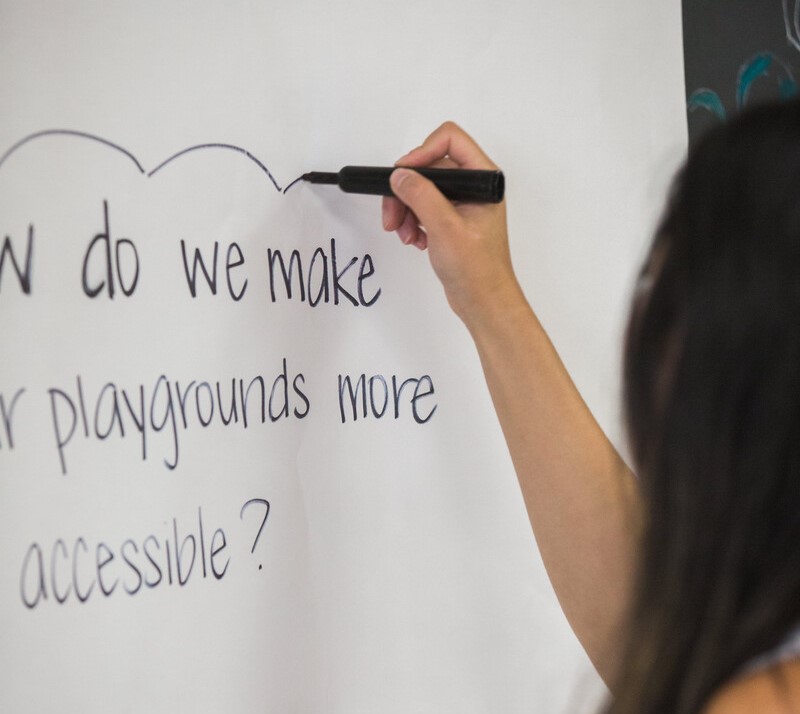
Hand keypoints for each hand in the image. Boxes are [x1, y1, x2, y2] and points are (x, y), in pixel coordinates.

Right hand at [382, 122, 523, 328]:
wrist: (483, 301)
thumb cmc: (478, 270)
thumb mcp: (445, 228)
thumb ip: (421, 196)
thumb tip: (400, 175)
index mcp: (484, 179)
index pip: (450, 140)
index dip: (422, 152)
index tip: (403, 175)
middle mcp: (474, 187)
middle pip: (429, 167)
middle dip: (406, 190)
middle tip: (393, 214)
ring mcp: (462, 203)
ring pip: (422, 189)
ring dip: (406, 209)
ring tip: (404, 233)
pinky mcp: (451, 219)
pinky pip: (423, 207)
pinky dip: (413, 221)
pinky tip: (415, 240)